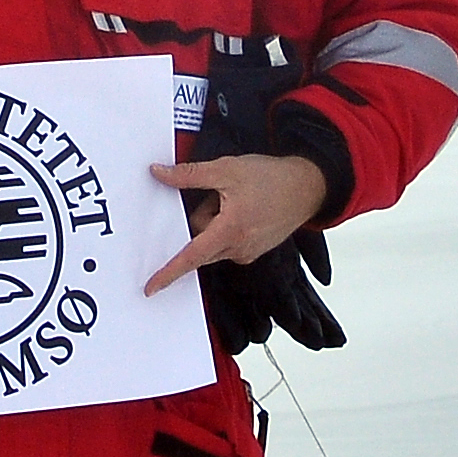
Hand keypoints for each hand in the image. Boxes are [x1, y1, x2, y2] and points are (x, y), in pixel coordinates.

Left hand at [142, 152, 328, 296]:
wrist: (307, 186)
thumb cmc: (271, 178)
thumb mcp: (226, 169)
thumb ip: (188, 175)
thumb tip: (159, 173)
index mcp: (229, 232)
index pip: (190, 257)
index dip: (168, 273)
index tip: (151, 288)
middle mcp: (239, 250)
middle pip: (199, 243)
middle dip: (203, 217)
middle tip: (221, 195)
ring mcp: (247, 253)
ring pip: (212, 241)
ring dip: (216, 221)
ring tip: (238, 199)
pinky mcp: (253, 251)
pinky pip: (226, 242)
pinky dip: (227, 226)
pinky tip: (244, 208)